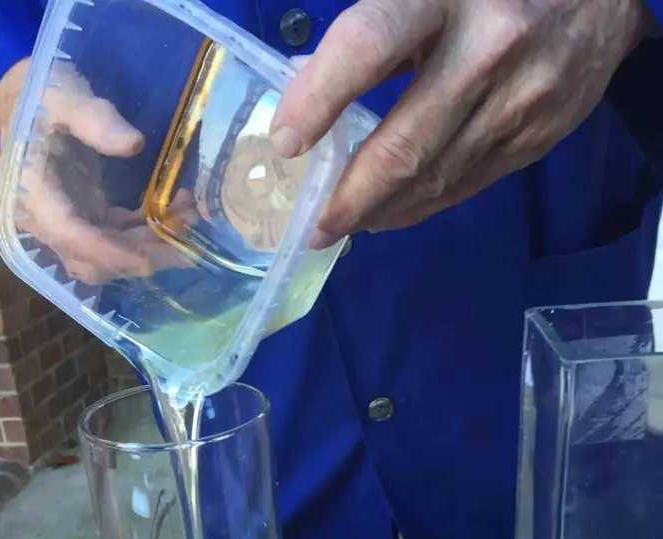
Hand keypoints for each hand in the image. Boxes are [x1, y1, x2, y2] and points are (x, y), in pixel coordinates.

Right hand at [0, 59, 195, 283]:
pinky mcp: (86, 218)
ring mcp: (67, 223)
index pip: (68, 234)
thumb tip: (135, 144)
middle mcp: (46, 219)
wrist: (26, 99)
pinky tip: (175, 213)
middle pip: (92, 260)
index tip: (148, 258)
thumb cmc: (40, 95)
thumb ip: (94, 118)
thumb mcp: (64, 96)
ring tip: (188, 221)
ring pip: (108, 256)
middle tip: (186, 244)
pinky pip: (117, 239)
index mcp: (32, 190)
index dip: (108, 252)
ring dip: (150, 248)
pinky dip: (146, 234)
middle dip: (141, 258)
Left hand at [270, 0, 656, 246]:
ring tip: (340, 224)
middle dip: (349, 197)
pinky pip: (465, 186)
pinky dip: (419, 206)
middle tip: (312, 224)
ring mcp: (519, 101)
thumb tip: (307, 89)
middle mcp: (488, 51)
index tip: (285, 142)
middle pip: (404, 146)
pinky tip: (389, 212)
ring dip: (379, 212)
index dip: (320, 99)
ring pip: (434, 179)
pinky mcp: (537, 138)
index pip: (369, 47)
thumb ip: (376, 29)